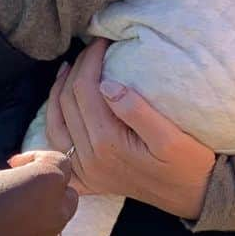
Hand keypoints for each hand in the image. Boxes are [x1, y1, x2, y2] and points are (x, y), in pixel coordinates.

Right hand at [0, 152, 77, 235]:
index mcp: (47, 181)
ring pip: (55, 219)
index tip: (14, 163)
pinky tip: (6, 233)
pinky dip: (30, 234)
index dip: (37, 158)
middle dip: (47, 187)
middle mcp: (56, 209)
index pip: (59, 161)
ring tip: (11, 212)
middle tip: (19, 188)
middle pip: (65, 193)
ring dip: (40, 212)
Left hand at [46, 40, 214, 220]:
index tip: (103, 40)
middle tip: (92, 47)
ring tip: (68, 70)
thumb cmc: (187, 162)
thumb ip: (137, 110)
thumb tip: (106, 84)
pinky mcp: (90, 180)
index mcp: (108, 142)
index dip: (91, 61)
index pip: (86, 90)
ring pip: (56, 126)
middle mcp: (89, 158)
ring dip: (57, 94)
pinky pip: (58, 157)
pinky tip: (41, 134)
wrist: (193, 195)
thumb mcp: (171, 135)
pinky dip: (43, 144)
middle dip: (76, 70)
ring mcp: (86, 171)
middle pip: (67, 104)